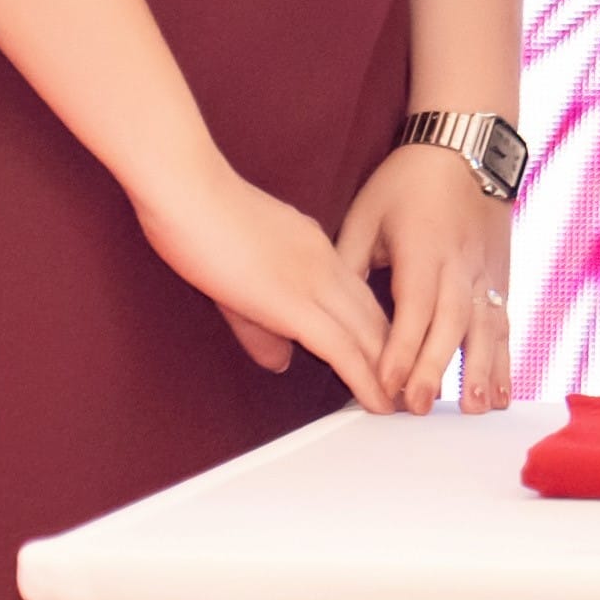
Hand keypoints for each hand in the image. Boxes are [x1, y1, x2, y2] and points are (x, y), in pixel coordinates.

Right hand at [140, 152, 404, 399]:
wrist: (187, 191)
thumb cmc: (197, 220)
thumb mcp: (235, 276)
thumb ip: (260, 323)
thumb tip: (280, 359)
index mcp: (315, 249)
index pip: (358, 297)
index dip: (378, 332)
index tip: (390, 358)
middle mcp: (326, 264)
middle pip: (375, 318)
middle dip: (396, 357)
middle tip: (412, 390)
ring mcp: (316, 282)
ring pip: (369, 336)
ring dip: (391, 377)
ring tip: (406, 407)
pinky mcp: (296, 303)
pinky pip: (342, 349)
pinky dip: (365, 380)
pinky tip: (377, 403)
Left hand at [332, 135, 518, 413]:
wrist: (467, 145)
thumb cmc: (409, 181)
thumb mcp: (365, 215)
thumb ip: (348, 264)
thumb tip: (323, 312)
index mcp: (423, 249)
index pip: (413, 308)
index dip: (401, 348)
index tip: (387, 383)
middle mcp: (460, 265)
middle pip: (451, 324)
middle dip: (437, 369)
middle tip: (420, 407)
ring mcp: (486, 271)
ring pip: (487, 327)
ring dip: (483, 370)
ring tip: (476, 408)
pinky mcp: (501, 277)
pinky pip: (504, 322)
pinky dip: (505, 358)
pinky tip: (502, 391)